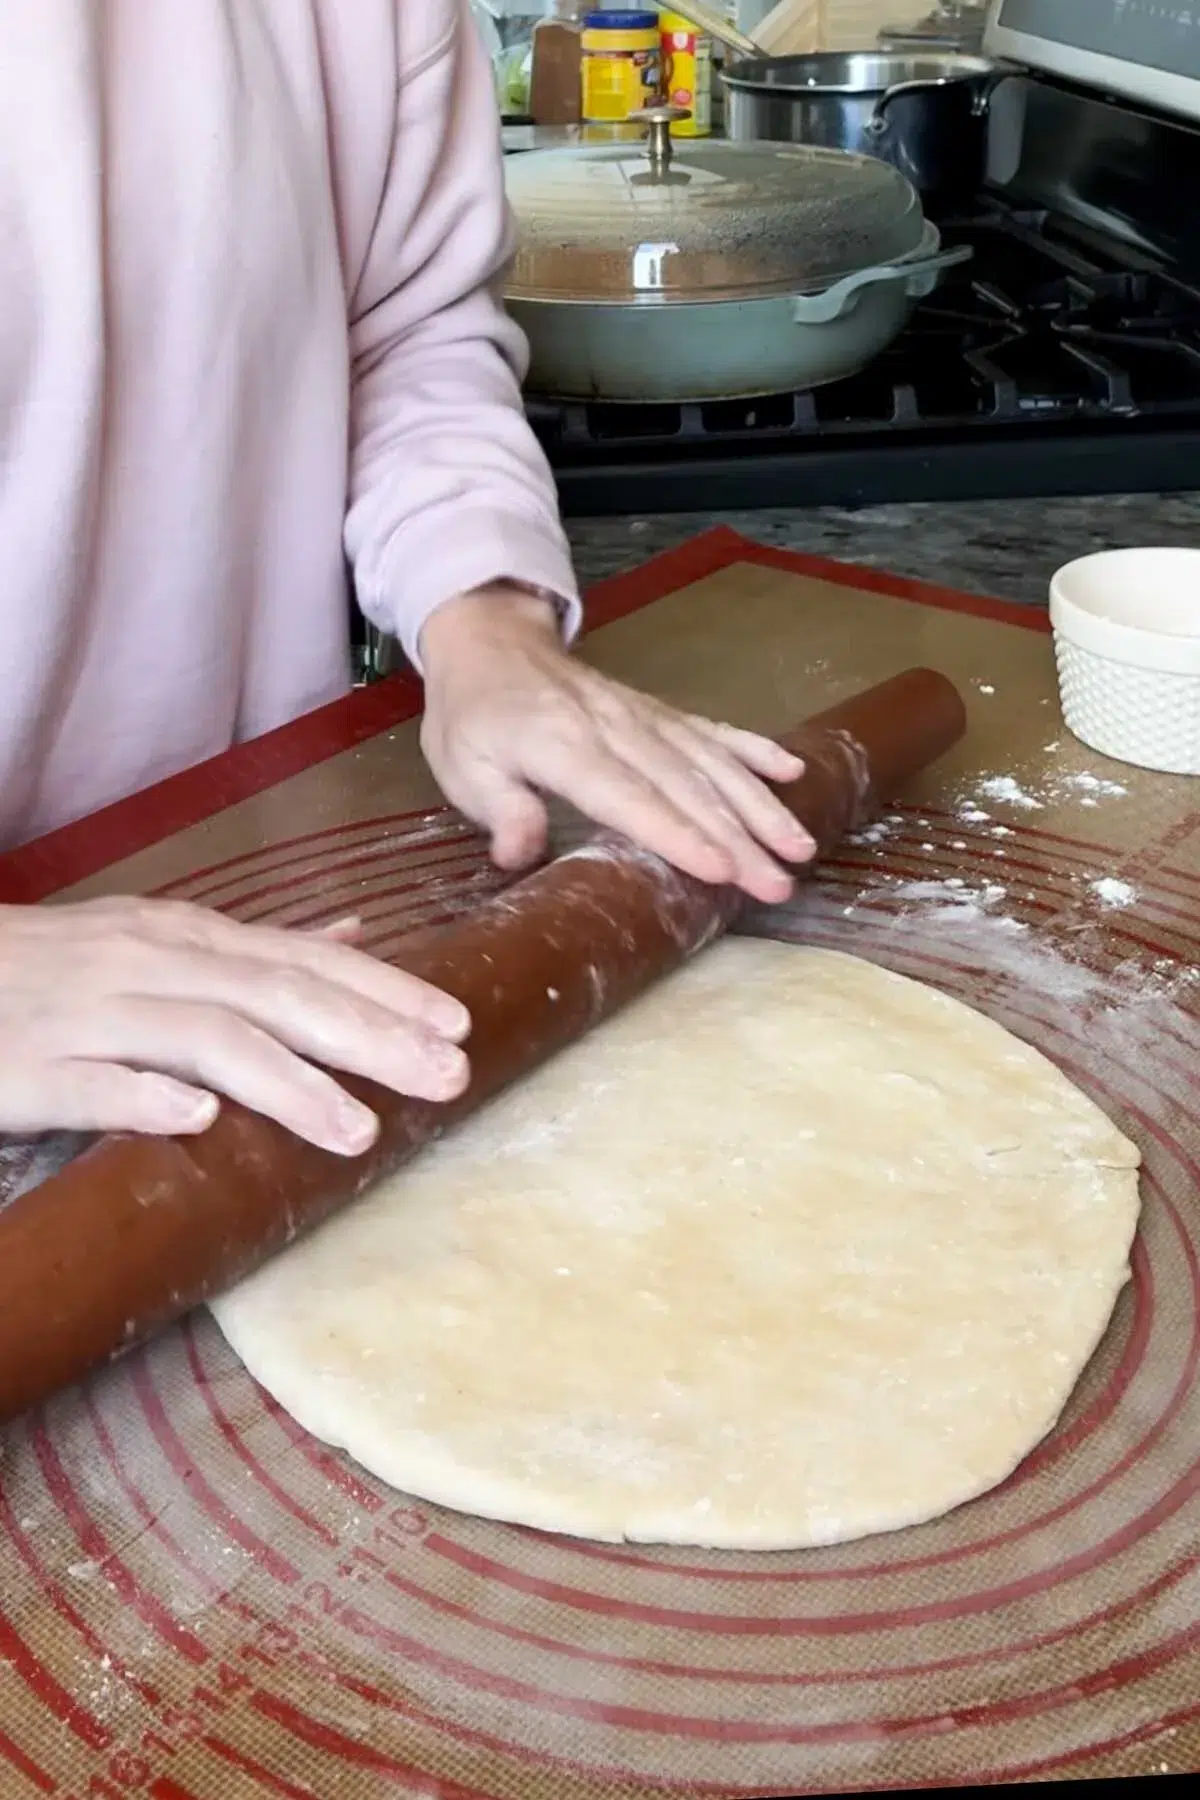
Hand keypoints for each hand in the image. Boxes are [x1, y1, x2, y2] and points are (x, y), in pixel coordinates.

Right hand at [0, 900, 470, 1151]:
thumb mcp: (159, 939)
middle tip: (449, 1078)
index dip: (385, 990)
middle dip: (370, 1037)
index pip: (304, 961)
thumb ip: (255, 948)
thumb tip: (353, 933)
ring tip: (356, 1128)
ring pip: (201, 1038)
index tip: (459, 1025)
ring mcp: (89, 1015)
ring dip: (286, 1082)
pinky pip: (91, 1082)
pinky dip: (146, 1097)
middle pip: (276, 996)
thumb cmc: (56, 969)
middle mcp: (150, 966)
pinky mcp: (28, 1067)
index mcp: (187, 940)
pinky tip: (198, 1122)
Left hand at [418, 586, 814, 903]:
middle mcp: (615, 727)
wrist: (491, 641)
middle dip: (738, 837)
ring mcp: (644, 716)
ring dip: (759, 805)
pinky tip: (794, 772)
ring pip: (711, 762)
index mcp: (561, 745)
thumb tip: (519, 855)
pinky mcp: (658, 712)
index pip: (628, 796)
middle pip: (685, 786)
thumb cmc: (473, 715)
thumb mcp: (461, 766)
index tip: (721, 869)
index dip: (677, 833)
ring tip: (799, 846)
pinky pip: (713, 730)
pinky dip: (755, 750)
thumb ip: (499, 809)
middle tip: (778, 883)